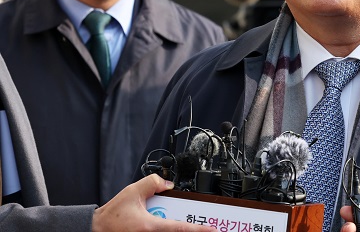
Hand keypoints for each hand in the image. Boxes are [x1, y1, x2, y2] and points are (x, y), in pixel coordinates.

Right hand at [92, 175, 215, 231]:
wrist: (96, 229)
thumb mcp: (133, 192)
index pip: (181, 228)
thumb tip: (167, 183)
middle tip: (209, 228)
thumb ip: (152, 183)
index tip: (213, 230)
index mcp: (151, 227)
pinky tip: (175, 224)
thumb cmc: (112, 216)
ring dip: (180, 228)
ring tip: (192, 223)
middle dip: (193, 229)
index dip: (200, 229)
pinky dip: (170, 229)